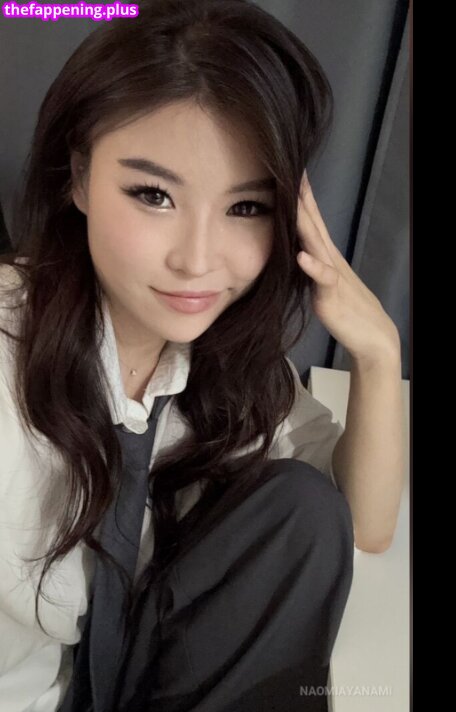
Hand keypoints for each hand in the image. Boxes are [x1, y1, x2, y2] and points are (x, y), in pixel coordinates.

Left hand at [296, 172, 399, 364]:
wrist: (373, 336)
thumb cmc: (349, 309)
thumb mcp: (326, 282)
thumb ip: (312, 265)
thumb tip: (294, 253)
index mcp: (326, 256)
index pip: (313, 221)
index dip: (302, 198)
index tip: (290, 173)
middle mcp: (329, 260)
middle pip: (314, 224)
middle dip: (302, 199)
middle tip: (290, 171)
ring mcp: (332, 275)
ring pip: (316, 245)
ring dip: (304, 223)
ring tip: (292, 203)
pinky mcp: (332, 296)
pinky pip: (323, 279)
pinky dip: (312, 267)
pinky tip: (301, 256)